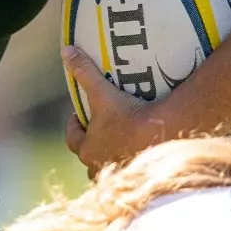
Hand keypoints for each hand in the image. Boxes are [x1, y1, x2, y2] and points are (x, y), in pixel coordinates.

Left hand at [61, 45, 172, 174]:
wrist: (164, 136)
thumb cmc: (128, 116)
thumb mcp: (102, 92)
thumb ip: (84, 71)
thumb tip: (66, 50)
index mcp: (87, 150)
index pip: (73, 140)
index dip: (76, 127)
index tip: (82, 117)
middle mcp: (99, 168)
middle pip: (90, 157)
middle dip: (95, 144)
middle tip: (105, 129)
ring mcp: (119, 176)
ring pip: (109, 167)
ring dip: (113, 156)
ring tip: (125, 141)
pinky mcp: (140, 179)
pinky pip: (132, 172)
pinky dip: (133, 163)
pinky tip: (144, 151)